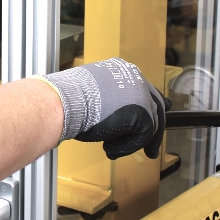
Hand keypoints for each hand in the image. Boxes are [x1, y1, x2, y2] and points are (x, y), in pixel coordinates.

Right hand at [39, 58, 167, 159]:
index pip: (143, 89)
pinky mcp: (144, 114)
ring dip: (130, 142)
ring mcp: (142, 95)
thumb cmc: (69, 99)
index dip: (147, 108)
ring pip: (149, 125)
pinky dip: (125, 146)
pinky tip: (108, 147)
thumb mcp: (92, 92)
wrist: (65, 102)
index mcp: (122, 70)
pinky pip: (142, 137)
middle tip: (151, 149)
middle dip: (153, 130)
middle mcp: (136, 78)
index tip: (149, 122)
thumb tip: (112, 115)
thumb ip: (108, 99)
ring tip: (112, 149)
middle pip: (154, 106)